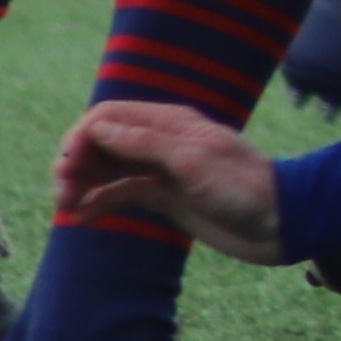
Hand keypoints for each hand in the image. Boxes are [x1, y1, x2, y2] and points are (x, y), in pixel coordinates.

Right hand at [52, 100, 289, 262]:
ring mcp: (162, 170)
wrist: (280, 222)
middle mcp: (162, 142)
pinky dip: (100, 204)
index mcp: (169, 123)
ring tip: (64, 207)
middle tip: (60, 193)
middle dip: (76, 163)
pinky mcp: (166, 198)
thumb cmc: (242, 187)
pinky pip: (123, 194)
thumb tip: (97, 129)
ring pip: (109, 169)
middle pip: (104, 143)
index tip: (67, 167)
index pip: (109, 118)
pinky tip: (81, 218)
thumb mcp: (192, 162)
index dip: (81, 138)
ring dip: (83, 184)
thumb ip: (145, 143)